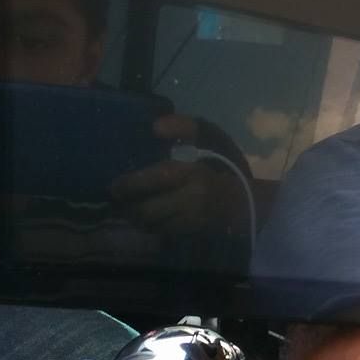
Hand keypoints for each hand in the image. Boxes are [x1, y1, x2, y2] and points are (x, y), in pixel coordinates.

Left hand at [109, 115, 253, 242]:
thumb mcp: (210, 138)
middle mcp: (191, 200)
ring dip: (136, 219)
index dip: (128, 185)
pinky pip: (162, 233)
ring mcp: (192, 220)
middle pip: (147, 210)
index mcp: (193, 172)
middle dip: (127, 208)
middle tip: (116, 202)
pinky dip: (150, 227)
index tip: (113, 186)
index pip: (152, 180)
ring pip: (153, 225)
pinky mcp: (192, 233)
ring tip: (127, 210)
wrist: (247, 200)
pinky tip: (145, 219)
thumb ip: (184, 126)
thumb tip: (155, 127)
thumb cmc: (224, 164)